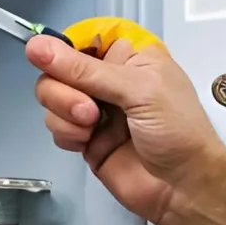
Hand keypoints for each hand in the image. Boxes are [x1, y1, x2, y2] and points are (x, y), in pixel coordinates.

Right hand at [27, 35, 225, 224]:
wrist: (184, 186)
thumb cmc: (181, 134)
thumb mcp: (138, 90)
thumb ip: (86, 70)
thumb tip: (41, 47)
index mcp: (131, 58)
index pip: (83, 38)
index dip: (64, 48)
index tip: (52, 57)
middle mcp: (111, 80)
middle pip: (58, 68)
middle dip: (63, 88)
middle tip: (88, 108)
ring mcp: (96, 110)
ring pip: (52, 97)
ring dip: (64, 113)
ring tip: (92, 127)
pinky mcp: (86, 138)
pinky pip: (55, 126)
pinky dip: (65, 133)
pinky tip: (87, 141)